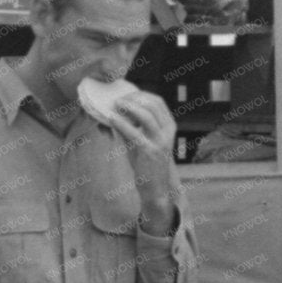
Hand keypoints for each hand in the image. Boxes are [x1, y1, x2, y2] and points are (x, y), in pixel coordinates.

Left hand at [107, 90, 180, 232]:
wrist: (154, 188)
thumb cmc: (146, 163)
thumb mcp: (142, 139)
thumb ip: (132, 125)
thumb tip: (115, 109)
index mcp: (169, 126)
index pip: (158, 101)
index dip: (141, 94)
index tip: (126, 94)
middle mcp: (168, 131)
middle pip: (152, 104)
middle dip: (134, 98)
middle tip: (118, 99)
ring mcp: (160, 141)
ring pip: (146, 115)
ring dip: (129, 107)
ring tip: (115, 105)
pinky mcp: (149, 151)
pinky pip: (134, 132)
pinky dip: (121, 123)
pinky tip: (111, 118)